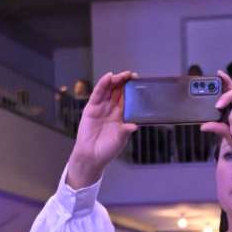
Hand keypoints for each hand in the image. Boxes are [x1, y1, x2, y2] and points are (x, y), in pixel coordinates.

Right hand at [62, 71, 138, 189]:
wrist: (92, 156)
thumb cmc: (107, 149)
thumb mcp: (121, 139)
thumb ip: (126, 130)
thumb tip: (135, 125)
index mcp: (121, 115)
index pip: (127, 98)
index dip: (132, 90)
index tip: (140, 83)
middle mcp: (111, 109)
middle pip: (118, 91)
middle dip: (125, 82)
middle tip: (132, 75)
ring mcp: (101, 107)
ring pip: (108, 90)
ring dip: (115, 81)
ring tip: (122, 75)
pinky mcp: (91, 108)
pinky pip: (97, 94)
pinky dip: (102, 85)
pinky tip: (108, 77)